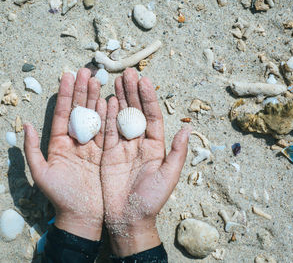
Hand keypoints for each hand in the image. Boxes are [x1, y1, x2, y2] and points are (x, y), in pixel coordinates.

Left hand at [23, 68, 106, 240]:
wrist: (82, 216)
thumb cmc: (60, 197)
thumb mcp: (41, 174)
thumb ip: (31, 149)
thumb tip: (25, 124)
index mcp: (58, 143)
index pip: (62, 113)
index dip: (65, 94)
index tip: (68, 75)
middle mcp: (75, 141)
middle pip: (78, 111)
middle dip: (81, 91)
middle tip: (86, 71)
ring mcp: (91, 146)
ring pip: (93, 117)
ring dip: (95, 99)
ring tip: (98, 80)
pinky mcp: (105, 153)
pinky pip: (107, 132)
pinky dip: (108, 116)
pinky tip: (110, 101)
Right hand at [101, 68, 190, 255]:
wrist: (128, 218)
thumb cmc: (151, 200)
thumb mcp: (168, 177)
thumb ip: (177, 153)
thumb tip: (187, 129)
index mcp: (156, 146)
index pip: (152, 116)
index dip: (148, 98)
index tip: (143, 80)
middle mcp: (139, 143)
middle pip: (135, 112)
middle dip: (131, 92)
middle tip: (126, 72)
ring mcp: (122, 147)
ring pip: (120, 117)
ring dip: (118, 98)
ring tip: (116, 79)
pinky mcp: (107, 154)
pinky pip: (106, 131)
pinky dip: (105, 116)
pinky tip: (106, 100)